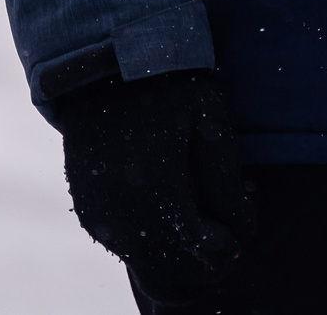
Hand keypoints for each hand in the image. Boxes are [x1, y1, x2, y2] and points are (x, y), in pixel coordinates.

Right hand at [56, 68, 253, 298]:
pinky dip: (148, 240)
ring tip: (201, 228)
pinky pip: (119, 239)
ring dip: (171, 253)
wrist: (103, 63)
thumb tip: (244, 231)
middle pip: (163, 262)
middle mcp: (115, 205)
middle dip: (196, 262)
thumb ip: (224, 179)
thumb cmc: (168, 82)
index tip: (236, 243)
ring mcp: (94, 205)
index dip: (218, 252)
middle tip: (223, 245)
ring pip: (139, 255)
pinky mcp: (83, 201)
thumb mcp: (210, 118)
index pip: (190, 245)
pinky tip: (171, 217)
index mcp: (151, 183)